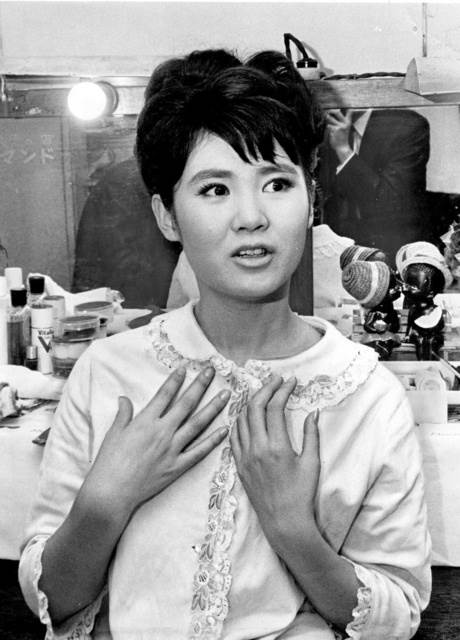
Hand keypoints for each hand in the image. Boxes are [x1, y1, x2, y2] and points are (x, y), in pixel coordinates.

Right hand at [84, 366, 229, 515]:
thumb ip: (123, 415)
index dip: (175, 380)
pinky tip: (224, 430)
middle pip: (186, 404)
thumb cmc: (109, 463)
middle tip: (211, 371)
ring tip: (225, 395)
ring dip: (213, 408)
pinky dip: (213, 440)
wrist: (112, 492)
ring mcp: (172, 449)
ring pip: (198, 424)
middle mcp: (162, 432)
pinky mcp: (177, 467)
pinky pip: (199, 451)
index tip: (185, 368)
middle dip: (200, 385)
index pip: (165, 394)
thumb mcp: (113, 434)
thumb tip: (124, 398)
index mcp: (146, 421)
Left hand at [230, 375, 319, 548]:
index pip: (275, 407)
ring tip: (262, 393)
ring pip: (241, 419)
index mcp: (277, 446)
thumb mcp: (311, 463)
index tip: (291, 381)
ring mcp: (245, 457)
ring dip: (251, 402)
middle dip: (265, 389)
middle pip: (254, 407)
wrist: (284, 522)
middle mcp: (257, 449)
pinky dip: (239, 421)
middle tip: (276, 380)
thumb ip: (311, 435)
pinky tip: (247, 416)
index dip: (282, 390)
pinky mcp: (239, 465)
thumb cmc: (302, 494)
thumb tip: (313, 412)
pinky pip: (234, 436)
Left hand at [325, 109, 352, 163]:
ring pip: (330, 118)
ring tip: (323, 116)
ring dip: (326, 117)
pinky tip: (325, 127)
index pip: (349, 112)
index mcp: (348, 123)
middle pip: (337, 112)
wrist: (342, 148)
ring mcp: (339, 126)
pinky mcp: (334, 130)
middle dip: (331, 110)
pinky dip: (325, 126)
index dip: (348, 106)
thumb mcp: (345, 129)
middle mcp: (344, 123)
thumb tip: (334, 115)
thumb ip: (341, 122)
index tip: (346, 102)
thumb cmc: (342, 138)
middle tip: (326, 110)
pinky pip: (328, 126)